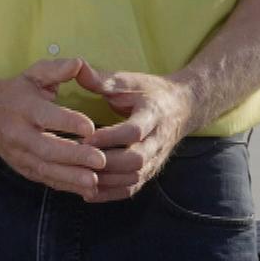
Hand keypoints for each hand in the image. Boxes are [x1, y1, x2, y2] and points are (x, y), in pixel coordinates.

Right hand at [0, 58, 107, 194]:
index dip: (67, 121)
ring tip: (95, 180)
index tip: (91, 126)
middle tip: (101, 160)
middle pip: (46, 149)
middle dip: (74, 156)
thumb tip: (78, 63)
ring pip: (46, 170)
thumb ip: (56, 69)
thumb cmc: (17, 91)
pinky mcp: (24, 169)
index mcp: (22, 108)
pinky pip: (46, 180)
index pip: (46, 116)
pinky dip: (67, 187)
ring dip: (71, 177)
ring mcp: (20, 155)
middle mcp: (18, 134)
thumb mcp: (34, 74)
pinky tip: (88, 190)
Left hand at [75, 63, 199, 202]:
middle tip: (78, 161)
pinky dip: (109, 194)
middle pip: (135, 160)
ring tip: (78, 176)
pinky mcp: (150, 171)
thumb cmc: (150, 92)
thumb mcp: (130, 80)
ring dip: (105, 181)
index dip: (110, 137)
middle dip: (106, 163)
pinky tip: (88, 192)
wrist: (183, 107)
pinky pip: (131, 189)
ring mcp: (155, 159)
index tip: (85, 137)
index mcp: (154, 114)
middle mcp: (158, 140)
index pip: (134, 131)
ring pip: (132, 178)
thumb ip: (102, 79)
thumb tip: (77, 66)